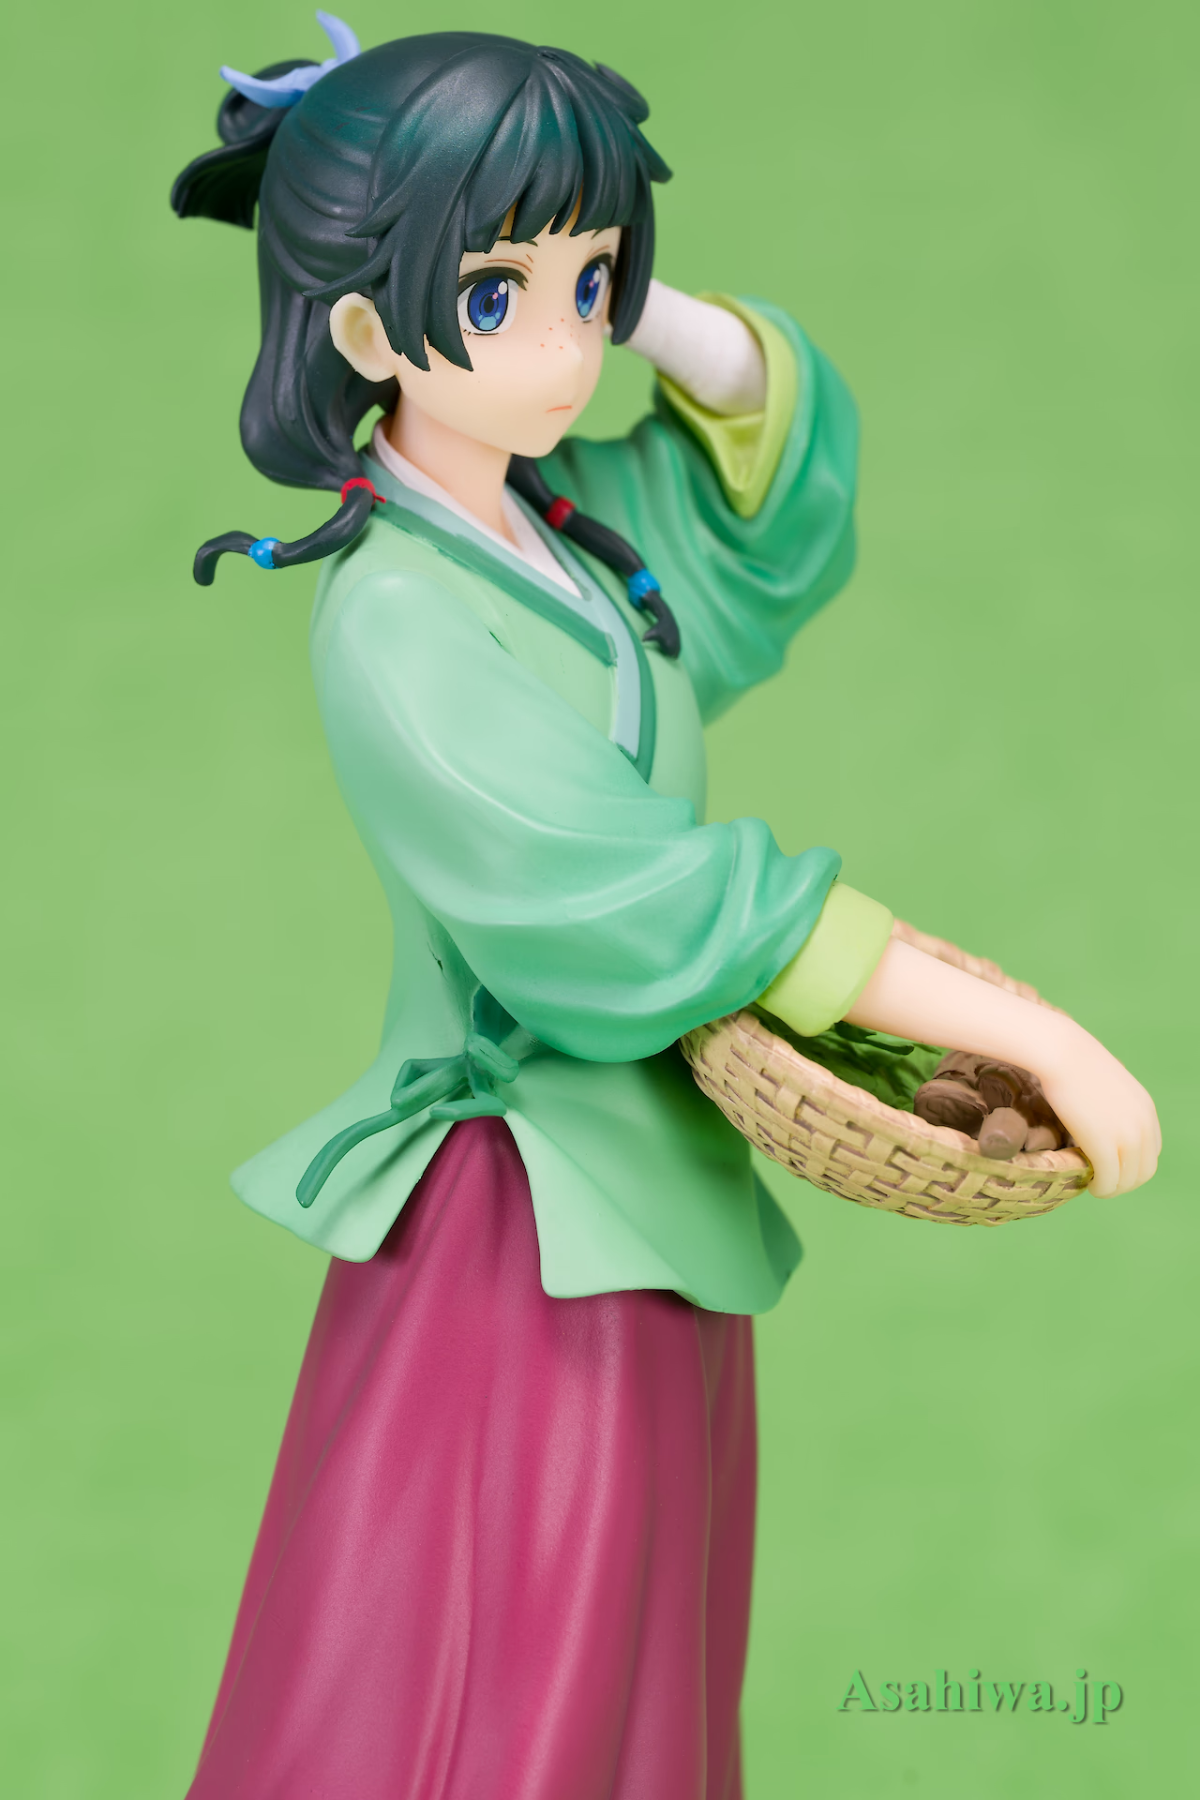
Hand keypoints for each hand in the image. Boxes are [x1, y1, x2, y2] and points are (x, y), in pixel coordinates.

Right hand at [1035, 1025, 1160, 1197]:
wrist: (1060, 1053)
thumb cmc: (1072, 1060)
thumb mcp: (1105, 1080)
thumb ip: (1111, 1099)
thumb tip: (1098, 1108)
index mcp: (1146, 1110)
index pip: (1152, 1151)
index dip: (1133, 1164)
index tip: (1112, 1166)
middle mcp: (1143, 1126)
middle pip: (1145, 1171)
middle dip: (1125, 1182)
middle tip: (1103, 1182)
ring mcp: (1126, 1137)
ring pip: (1128, 1180)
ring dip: (1113, 1188)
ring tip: (1095, 1187)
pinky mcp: (1104, 1146)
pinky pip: (1109, 1180)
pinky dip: (1102, 1189)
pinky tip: (1090, 1186)